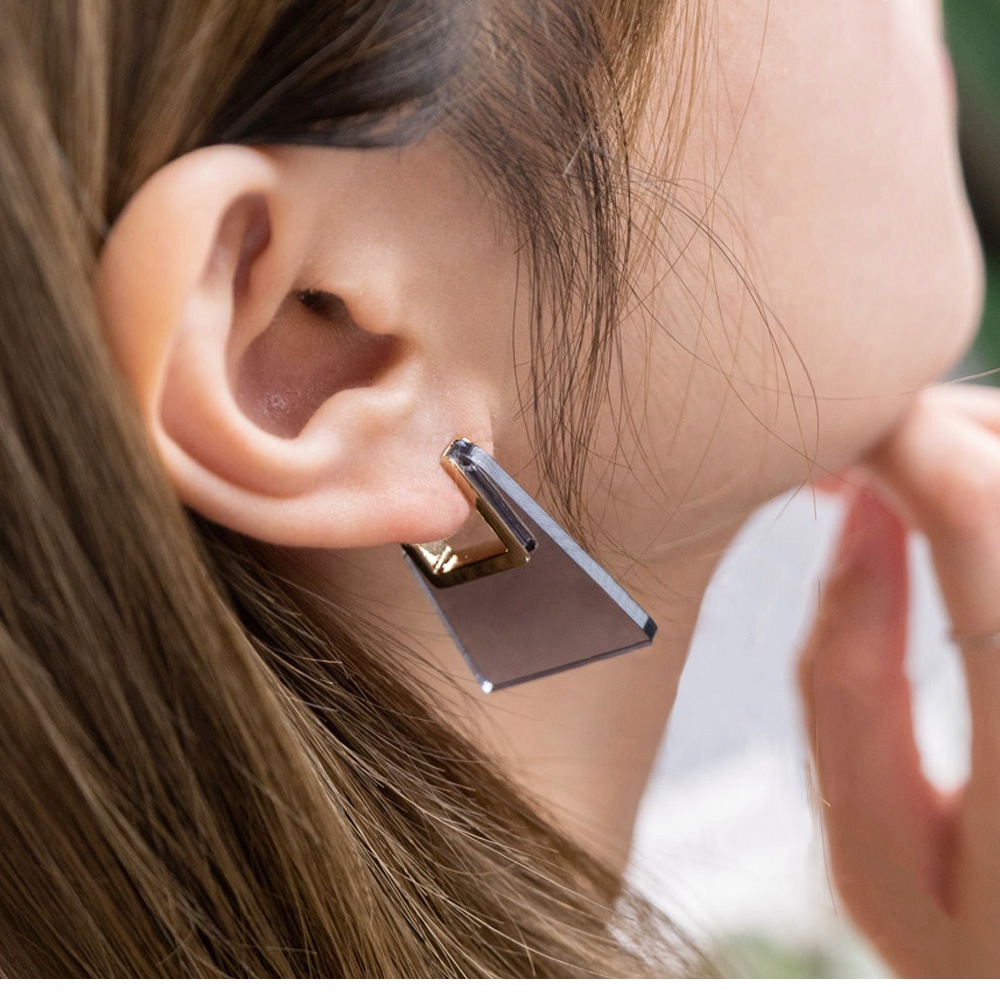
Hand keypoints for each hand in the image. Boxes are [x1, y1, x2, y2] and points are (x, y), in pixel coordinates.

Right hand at [799, 386, 999, 976]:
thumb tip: (854, 515)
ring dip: (973, 454)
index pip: (980, 509)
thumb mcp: (881, 860)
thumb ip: (846, 679)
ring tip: (894, 495)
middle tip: (842, 471)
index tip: (821, 446)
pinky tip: (958, 526)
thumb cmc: (991, 970)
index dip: (893, 437)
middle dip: (930, 430)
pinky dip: (997, 495)